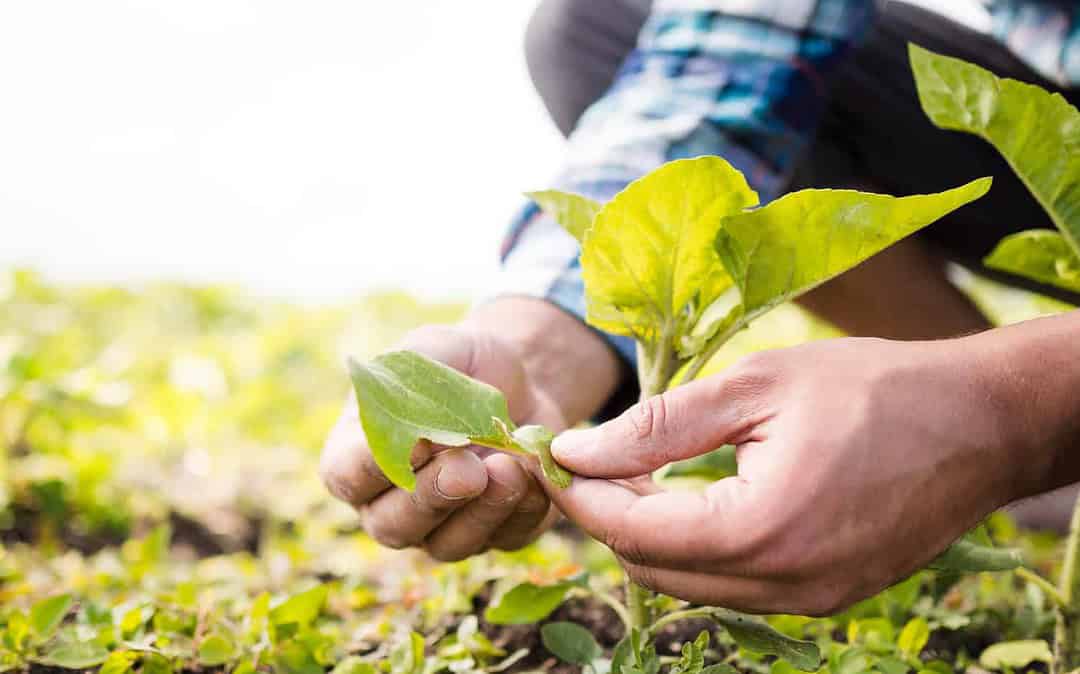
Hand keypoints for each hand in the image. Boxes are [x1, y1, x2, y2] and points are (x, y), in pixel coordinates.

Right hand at [320, 322, 565, 560]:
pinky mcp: (497, 533)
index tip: (414, 442)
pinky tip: (534, 474)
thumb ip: (412, 384)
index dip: (373, 467)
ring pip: (448, 545)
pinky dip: (523, 510)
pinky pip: (505, 538)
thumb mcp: (433, 350)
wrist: (521, 378)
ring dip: (480, 512)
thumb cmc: (460, 362)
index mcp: (360, 454)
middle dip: (432, 497)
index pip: (347, 476)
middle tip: (468, 468)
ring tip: (508, 468)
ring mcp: (442, 526)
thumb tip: (415, 435)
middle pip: (393, 525)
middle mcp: (392, 502)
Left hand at [544, 336, 1040, 614]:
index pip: (633, 531)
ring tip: (635, 472)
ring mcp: (809, 601)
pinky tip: (692, 498)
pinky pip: (734, 586)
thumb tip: (576, 451)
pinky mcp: (827, 598)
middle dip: (608, 517)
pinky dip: (698, 548)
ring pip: (690, 585)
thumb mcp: (754, 387)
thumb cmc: (872, 388)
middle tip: (587, 461)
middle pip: (653, 569)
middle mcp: (784, 584)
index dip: (582, 495)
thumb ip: (657, 426)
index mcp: (761, 529)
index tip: (551, 457)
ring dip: (651, 536)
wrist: (981, 422)